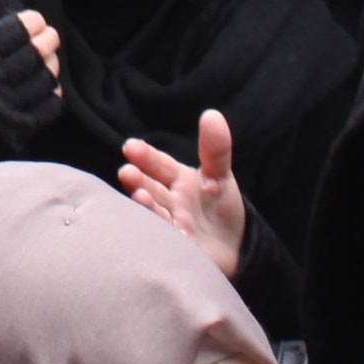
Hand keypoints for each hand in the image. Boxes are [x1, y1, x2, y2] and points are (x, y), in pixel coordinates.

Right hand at [119, 110, 247, 279]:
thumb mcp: (220, 175)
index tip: (130, 147)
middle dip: (137, 180)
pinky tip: (163, 227)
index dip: (145, 156)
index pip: (158, 165)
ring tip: (141, 195)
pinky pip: (168, 240)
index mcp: (177, 180)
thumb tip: (212, 114)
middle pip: (150, 188)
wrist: (236, 247)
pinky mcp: (177, 249)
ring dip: (146, 206)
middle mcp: (168, 202)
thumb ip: (216, 149)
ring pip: (154, 213)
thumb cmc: (222, 207)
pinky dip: (164, 233)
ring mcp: (170, 225)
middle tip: (127, 172)